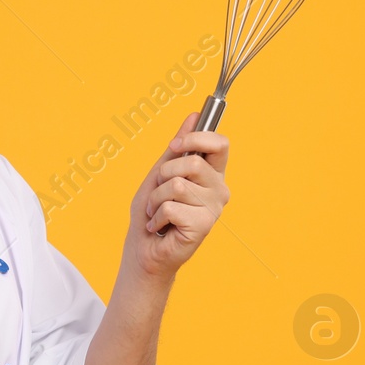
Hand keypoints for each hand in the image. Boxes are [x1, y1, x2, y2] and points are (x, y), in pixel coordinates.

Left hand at [122, 111, 229, 282]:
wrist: (144, 248)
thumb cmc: (152, 210)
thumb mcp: (160, 173)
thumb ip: (177, 147)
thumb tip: (194, 115)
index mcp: (211, 173)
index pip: (220, 144)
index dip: (197, 138)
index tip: (175, 145)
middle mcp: (218, 189)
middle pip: (191, 162)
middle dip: (163, 174)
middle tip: (160, 192)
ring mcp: (214, 208)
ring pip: (176, 185)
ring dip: (156, 198)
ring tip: (157, 212)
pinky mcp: (204, 225)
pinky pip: (171, 207)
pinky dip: (156, 217)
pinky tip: (160, 227)